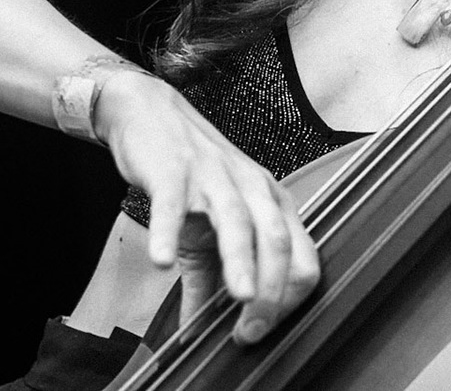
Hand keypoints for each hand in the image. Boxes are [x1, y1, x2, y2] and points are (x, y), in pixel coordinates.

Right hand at [93, 71, 321, 344]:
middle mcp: (251, 187)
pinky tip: (160, 261)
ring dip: (240, 261)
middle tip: (251, 331)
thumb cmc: (190, 173)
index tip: (263, 331)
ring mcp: (214, 176)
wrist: (151, 115)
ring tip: (239, 297)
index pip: (299, 254)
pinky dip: (167, 232)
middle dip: (269, 290)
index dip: (287, 296)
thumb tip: (199, 334)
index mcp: (270, 202)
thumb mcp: (206, 229)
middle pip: (275, 240)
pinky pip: (173, 204)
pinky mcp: (173, 171)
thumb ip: (207, 281)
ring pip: (236, 220)